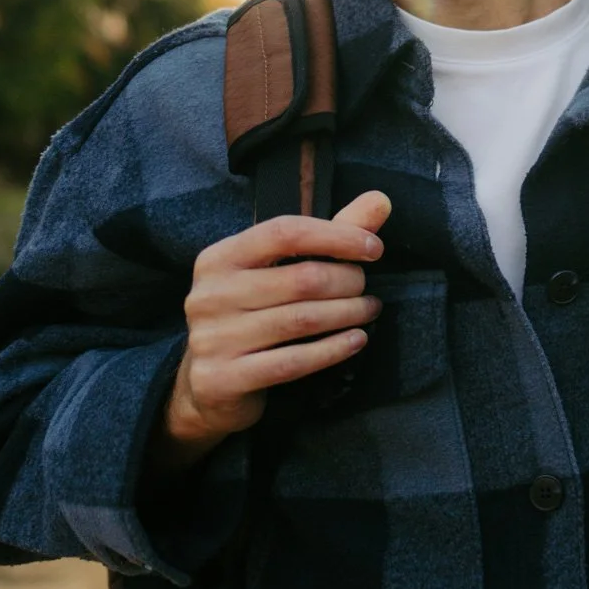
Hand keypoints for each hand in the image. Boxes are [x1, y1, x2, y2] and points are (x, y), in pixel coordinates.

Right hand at [152, 190, 390, 473]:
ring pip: (301, 320)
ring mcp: (213, 339)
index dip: (335, 236)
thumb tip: (381, 200)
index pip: (284, 232)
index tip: (373, 248)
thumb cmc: (251, 315)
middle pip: (300, 278)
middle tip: (366, 288)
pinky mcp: (223, 379)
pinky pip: (293, 361)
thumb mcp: (278, 270)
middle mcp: (209, 294)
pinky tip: (357, 340)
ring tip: (369, 310)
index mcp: (219, 257)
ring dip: (347, 314)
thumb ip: (329, 233)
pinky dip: (332, 350)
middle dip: (347, 281)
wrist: (207, 388)